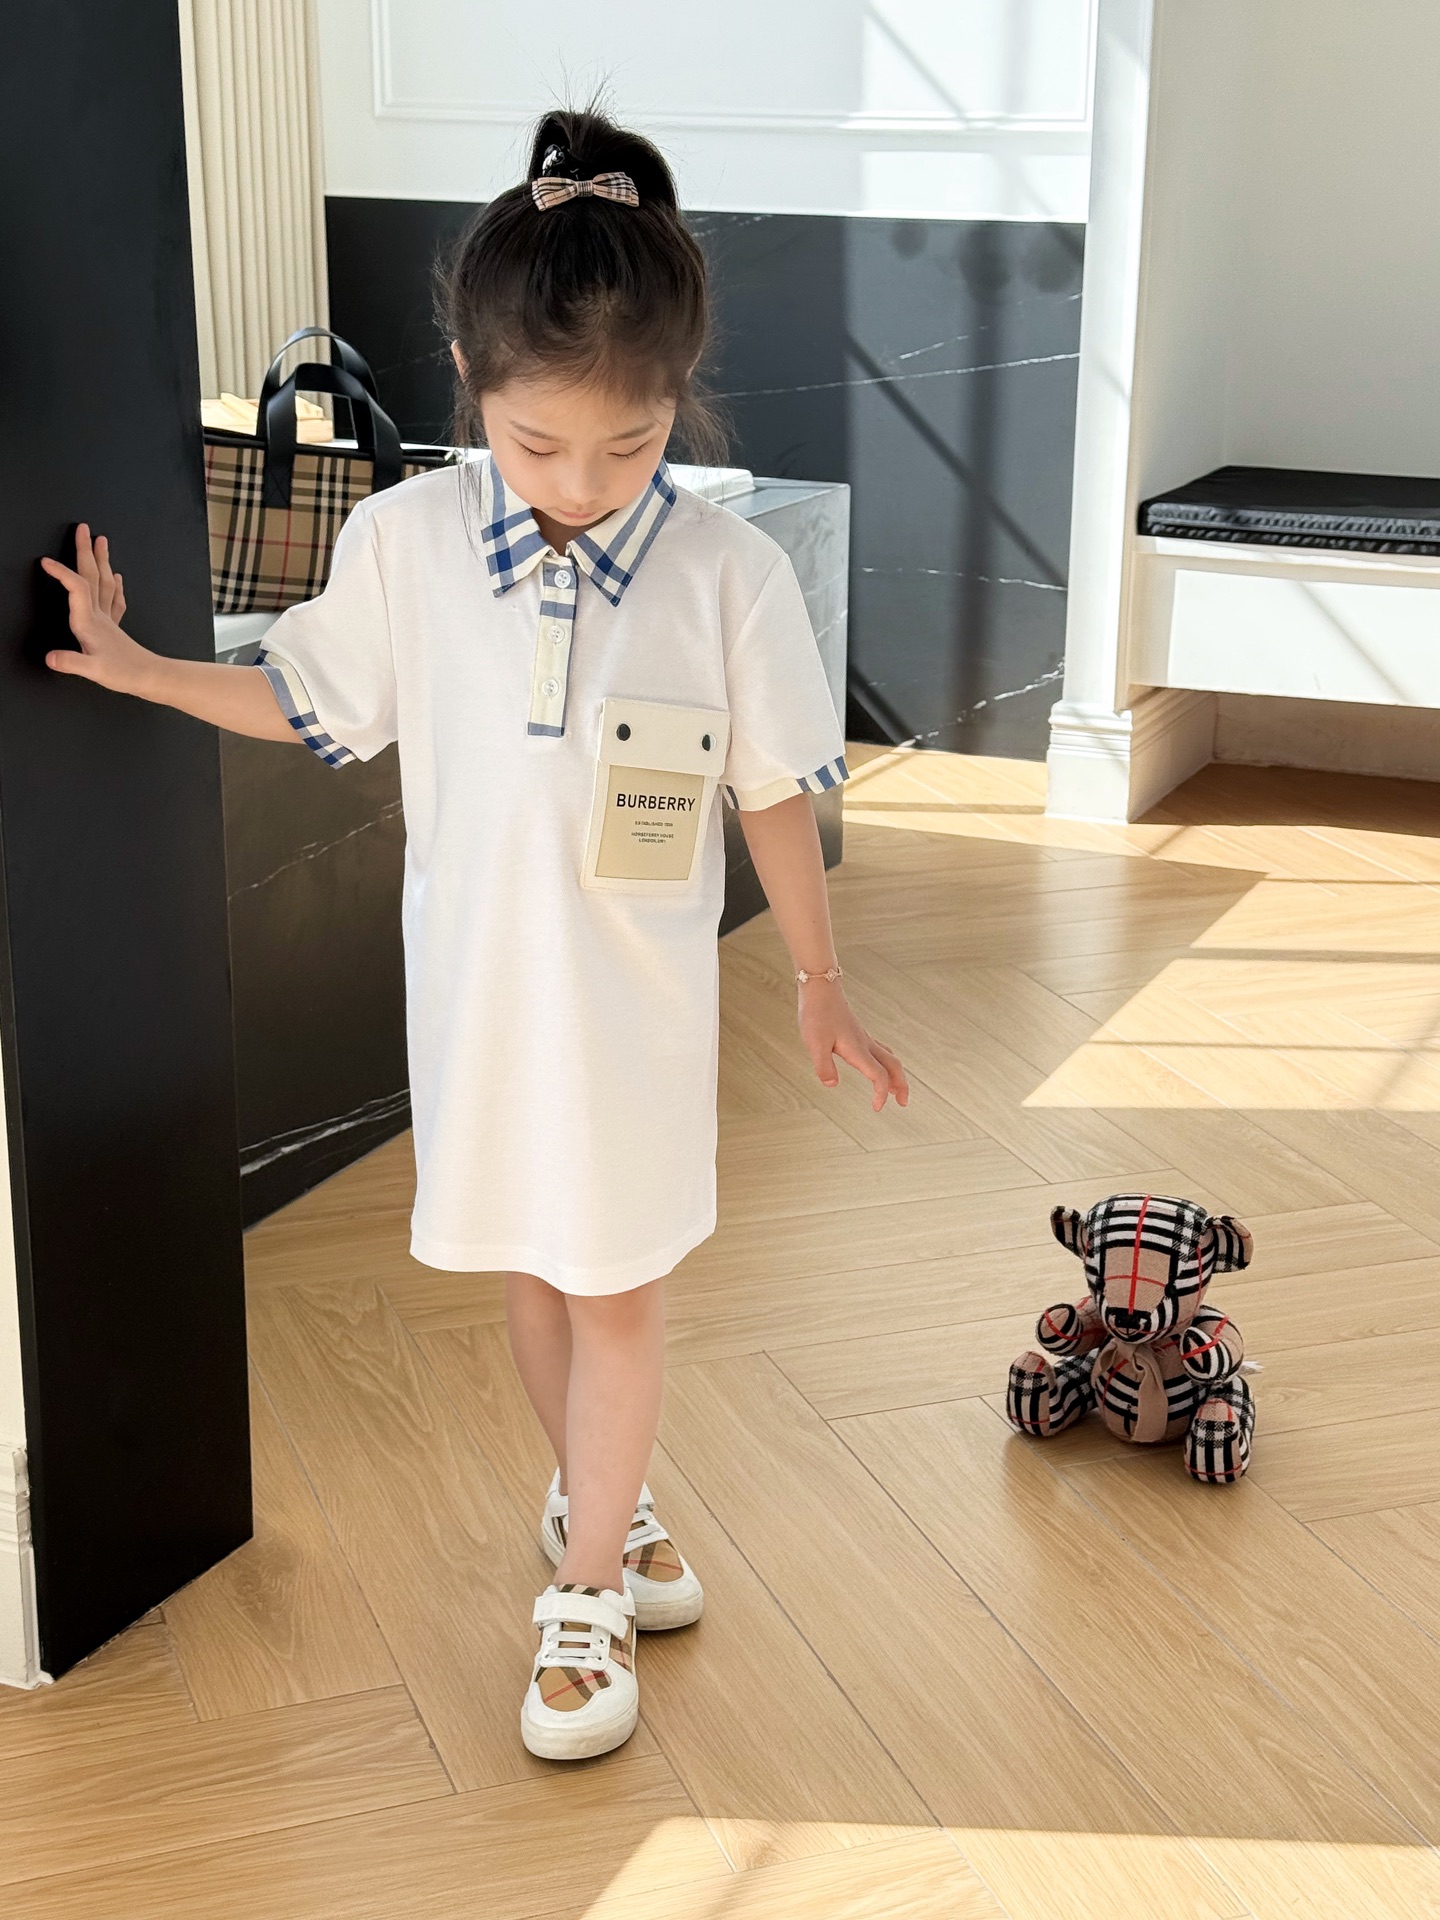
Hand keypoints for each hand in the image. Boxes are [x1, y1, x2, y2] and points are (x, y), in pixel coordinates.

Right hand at [39, 524, 155, 693]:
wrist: (151, 678)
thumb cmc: (124, 673)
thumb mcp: (93, 671)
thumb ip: (71, 662)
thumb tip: (50, 657)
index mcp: (89, 622)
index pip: (76, 588)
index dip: (62, 573)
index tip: (46, 561)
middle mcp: (99, 616)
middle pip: (92, 576)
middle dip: (85, 551)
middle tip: (83, 529)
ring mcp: (109, 619)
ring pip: (105, 582)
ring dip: (101, 560)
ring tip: (101, 541)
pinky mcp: (115, 627)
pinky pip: (115, 599)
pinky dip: (115, 584)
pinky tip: (118, 577)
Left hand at [798, 978, 908, 1111]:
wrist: (820, 989)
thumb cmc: (816, 1015)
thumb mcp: (814, 1043)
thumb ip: (823, 1066)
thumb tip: (832, 1085)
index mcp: (858, 1050)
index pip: (878, 1075)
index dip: (880, 1094)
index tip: (876, 1109)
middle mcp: (865, 1044)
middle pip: (893, 1066)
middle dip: (901, 1085)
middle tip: (903, 1103)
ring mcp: (864, 1038)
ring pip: (889, 1058)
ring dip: (896, 1075)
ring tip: (895, 1090)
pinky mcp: (858, 1034)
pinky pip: (880, 1051)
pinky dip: (886, 1064)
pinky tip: (878, 1067)